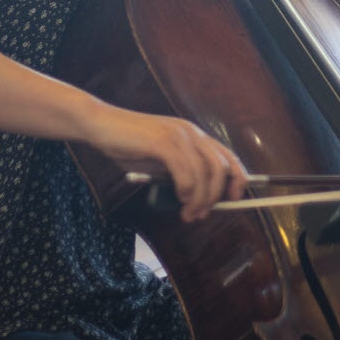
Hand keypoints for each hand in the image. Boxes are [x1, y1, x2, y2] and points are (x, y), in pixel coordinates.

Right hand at [84, 105, 246, 220]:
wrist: (101, 124)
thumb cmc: (128, 144)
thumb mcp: (160, 161)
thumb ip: (179, 174)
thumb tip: (198, 201)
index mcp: (194, 135)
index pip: (229, 157)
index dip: (238, 180)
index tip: (234, 201)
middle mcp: (191, 132)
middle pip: (221, 167)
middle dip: (216, 196)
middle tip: (202, 215)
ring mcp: (178, 135)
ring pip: (204, 173)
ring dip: (200, 199)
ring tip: (188, 214)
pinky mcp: (163, 142)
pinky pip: (185, 172)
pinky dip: (186, 190)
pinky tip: (179, 198)